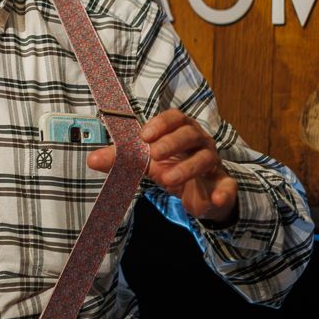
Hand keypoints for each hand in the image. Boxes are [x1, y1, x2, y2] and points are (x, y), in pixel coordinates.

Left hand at [87, 108, 237, 222]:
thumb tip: (91, 160)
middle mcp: (200, 143)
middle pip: (191, 134)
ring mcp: (213, 164)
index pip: (175, 118)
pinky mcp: (223, 186)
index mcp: (181, 131)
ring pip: (205, 159)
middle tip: (155, 156)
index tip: (145, 135)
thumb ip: (123, 159)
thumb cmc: (173, 167)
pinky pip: (227, 187)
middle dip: (172, 143)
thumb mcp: (148, 162)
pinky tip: (212, 200)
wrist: (201, 192)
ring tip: (167, 180)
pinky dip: (222, 193)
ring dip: (187, 168)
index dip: (161, 124)